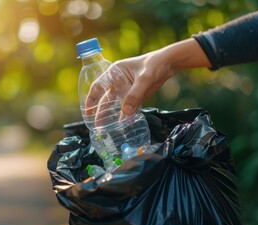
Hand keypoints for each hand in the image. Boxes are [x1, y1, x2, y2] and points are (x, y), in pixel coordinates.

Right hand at [85, 38, 210, 116]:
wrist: (169, 63)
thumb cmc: (154, 64)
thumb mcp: (144, 78)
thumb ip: (135, 95)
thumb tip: (125, 112)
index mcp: (114, 72)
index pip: (98, 86)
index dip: (91, 99)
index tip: (87, 111)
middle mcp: (117, 81)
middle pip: (105, 98)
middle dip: (100, 112)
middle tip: (97, 125)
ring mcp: (126, 88)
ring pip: (116, 104)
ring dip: (111, 115)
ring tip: (106, 128)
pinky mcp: (135, 94)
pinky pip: (128, 107)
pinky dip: (125, 115)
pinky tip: (122, 124)